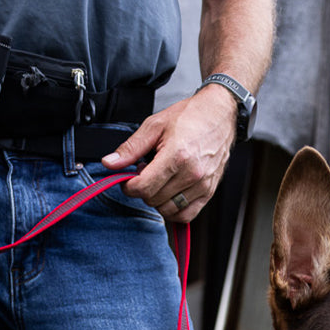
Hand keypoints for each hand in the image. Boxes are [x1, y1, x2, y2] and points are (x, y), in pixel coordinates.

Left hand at [101, 83, 237, 222]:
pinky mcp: (209, 192)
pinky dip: (174, 210)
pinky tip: (170, 193)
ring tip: (161, 180)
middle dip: (144, 189)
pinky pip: (186, 215)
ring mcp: (202, 185)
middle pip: (153, 200)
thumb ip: (130, 148)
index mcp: (177, 155)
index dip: (129, 186)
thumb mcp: (154, 125)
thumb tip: (109, 164)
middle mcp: (192, 174)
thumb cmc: (189, 116)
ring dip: (158, 200)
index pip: (143, 187)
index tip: (128, 178)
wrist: (220, 114)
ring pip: (168, 210)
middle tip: (147, 173)